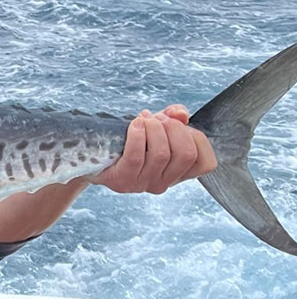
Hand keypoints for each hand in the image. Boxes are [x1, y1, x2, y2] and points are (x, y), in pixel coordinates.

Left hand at [91, 104, 216, 194]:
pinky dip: (138, 135)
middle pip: (186, 154)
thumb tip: (181, 114)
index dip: (197, 138)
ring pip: (162, 153)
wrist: (92, 154)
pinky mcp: (122, 181)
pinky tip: (134, 124)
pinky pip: (137, 156)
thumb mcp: (157, 126)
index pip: (205, 163)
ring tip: (143, 119)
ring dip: (154, 128)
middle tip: (158, 119)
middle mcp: (163, 183)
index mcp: (177, 173)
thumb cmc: (129, 139)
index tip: (179, 125)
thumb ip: (174, 118)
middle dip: (174, 128)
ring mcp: (142, 184)